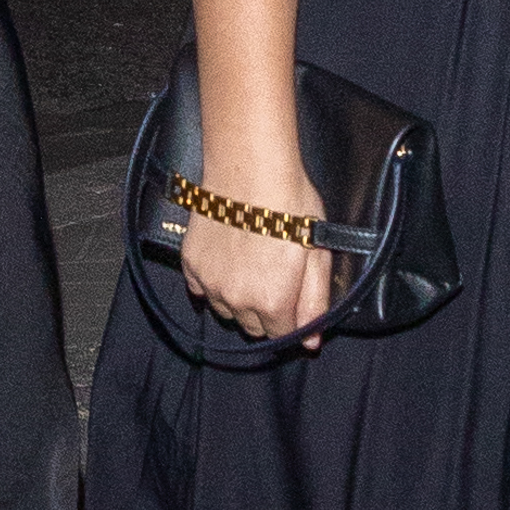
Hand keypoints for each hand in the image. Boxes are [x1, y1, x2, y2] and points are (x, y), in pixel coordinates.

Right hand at [180, 183, 332, 350]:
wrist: (249, 169)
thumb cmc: (289, 204)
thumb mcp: (318, 254)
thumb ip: (315, 302)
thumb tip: (312, 340)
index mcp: (272, 302)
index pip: (282, 334)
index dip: (291, 318)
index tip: (292, 296)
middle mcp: (237, 300)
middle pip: (254, 327)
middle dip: (267, 310)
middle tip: (275, 275)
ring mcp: (209, 283)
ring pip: (227, 310)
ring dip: (239, 298)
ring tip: (251, 265)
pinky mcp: (191, 264)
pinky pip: (201, 290)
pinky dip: (214, 283)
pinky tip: (228, 260)